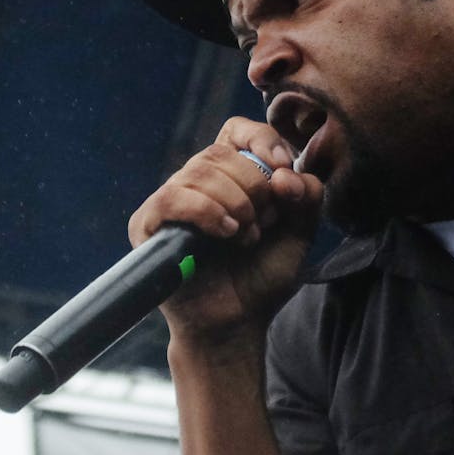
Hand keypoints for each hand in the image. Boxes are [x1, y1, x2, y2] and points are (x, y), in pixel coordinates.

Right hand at [128, 117, 323, 343]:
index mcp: (229, 177)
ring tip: (245, 238)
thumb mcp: (299, 233)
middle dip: (254, 187)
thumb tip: (284, 173)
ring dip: (235, 204)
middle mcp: (196, 183)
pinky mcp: (148, 224)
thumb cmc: (261, 278)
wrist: (236, 324)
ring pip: (200, 170)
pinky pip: (174, 197)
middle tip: (263, 225)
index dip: (262, 140)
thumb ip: (306, 195)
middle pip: (222, 152)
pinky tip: (227, 233)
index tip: (282, 168)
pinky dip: (207, 211)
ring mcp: (169, 202)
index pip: (237, 130)